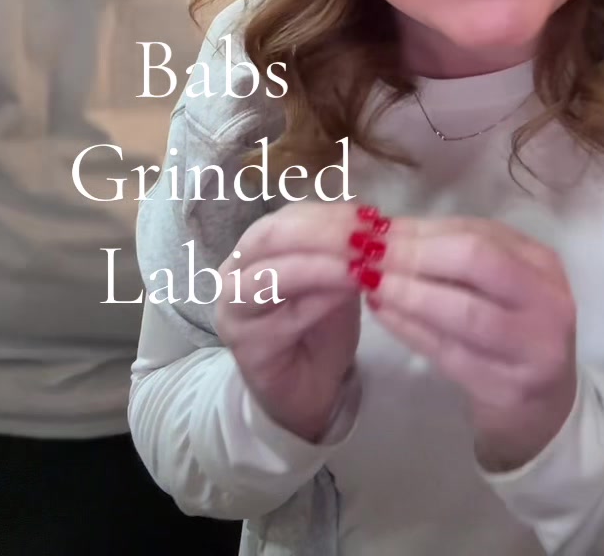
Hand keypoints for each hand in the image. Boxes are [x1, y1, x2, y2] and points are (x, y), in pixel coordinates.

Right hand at [215, 202, 361, 442]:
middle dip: (322, 233)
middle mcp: (233, 272)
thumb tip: (369, 225)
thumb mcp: (332, 279)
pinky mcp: (245, 345)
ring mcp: (233, 309)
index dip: (328, 214)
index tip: (370, 217)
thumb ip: (338, 252)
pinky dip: (319, 300)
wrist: (305, 389)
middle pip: (271, 238)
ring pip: (271, 275)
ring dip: (323, 265)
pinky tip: (349, 292)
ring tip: (363, 263)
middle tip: (367, 238)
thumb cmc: (318, 328)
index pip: (287, 217)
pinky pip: (283, 317)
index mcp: (255, 247)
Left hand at [362, 216, 576, 471]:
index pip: (478, 233)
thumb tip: (389, 231)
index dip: (423, 229)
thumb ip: (456, 257)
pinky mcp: (508, 387)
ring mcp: (532, 347)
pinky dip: (411, 329)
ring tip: (369, 281)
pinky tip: (383, 313)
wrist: (544, 408)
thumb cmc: (511, 331)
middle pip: (476, 262)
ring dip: (409, 292)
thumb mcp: (499, 285)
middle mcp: (547, 301)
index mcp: (542, 264)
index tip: (377, 227)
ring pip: (463, 312)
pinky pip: (450, 353)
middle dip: (415, 254)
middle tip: (369, 254)